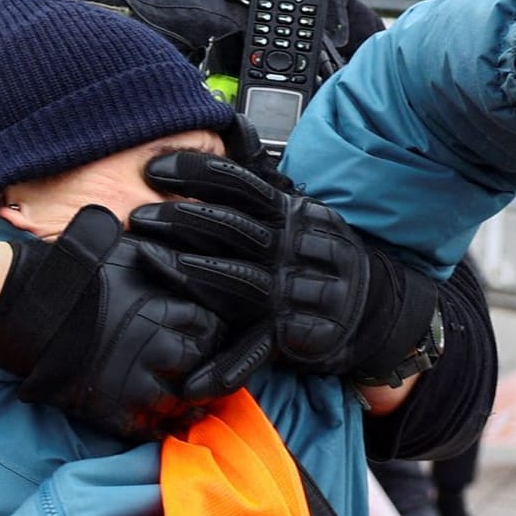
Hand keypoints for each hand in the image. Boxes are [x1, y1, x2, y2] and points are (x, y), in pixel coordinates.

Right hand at [0, 204, 255, 438]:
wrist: (28, 306)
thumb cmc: (77, 272)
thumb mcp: (128, 249)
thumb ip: (165, 256)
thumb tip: (195, 248)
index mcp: (162, 309)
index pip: (210, 327)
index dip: (212, 330)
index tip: (208, 331)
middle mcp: (153, 348)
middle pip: (199, 363)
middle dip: (203, 362)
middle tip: (202, 362)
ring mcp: (132, 382)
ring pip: (179, 400)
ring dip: (185, 397)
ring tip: (187, 394)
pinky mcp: (111, 410)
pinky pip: (148, 428)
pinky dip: (158, 425)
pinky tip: (160, 417)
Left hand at [131, 152, 438, 393]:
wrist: (376, 308)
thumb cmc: (322, 256)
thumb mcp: (299, 213)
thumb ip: (263, 184)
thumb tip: (231, 134)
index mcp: (293, 214)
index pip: (243, 184)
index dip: (197, 173)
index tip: (154, 169)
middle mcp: (296, 248)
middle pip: (235, 226)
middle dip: (182, 218)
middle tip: (138, 215)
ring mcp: (297, 291)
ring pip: (238, 280)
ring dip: (191, 271)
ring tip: (151, 260)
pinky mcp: (297, 333)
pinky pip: (255, 350)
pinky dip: (224, 367)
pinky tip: (192, 381)